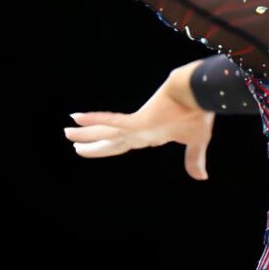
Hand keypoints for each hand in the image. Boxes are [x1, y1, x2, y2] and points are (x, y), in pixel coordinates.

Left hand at [63, 75, 215, 180]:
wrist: (199, 92)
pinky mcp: (138, 120)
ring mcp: (137, 126)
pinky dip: (95, 120)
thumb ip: (194, 159)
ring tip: (67, 131)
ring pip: (105, 132)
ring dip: (86, 134)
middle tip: (73, 144)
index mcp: (150, 136)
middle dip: (92, 144)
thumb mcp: (196, 142)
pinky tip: (77, 118)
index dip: (108, 147)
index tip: (97, 148)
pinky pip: (112, 121)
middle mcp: (140, 132)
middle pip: (110, 142)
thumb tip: (202, 178)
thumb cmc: (199, 113)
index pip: (123, 145)